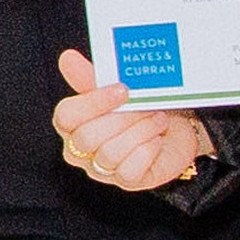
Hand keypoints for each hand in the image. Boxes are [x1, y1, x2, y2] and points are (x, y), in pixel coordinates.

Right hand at [52, 50, 216, 192]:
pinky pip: (129, 171)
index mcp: (73, 125)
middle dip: (121, 118)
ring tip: (156, 118)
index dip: (92, 103)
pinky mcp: (127, 182)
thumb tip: (67, 58)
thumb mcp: (116, 90)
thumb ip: (90, 77)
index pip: (66, 117)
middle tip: (144, 104)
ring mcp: (103, 170)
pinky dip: (147, 152)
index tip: (121, 89)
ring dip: (139, 131)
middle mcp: (81, 151)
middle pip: (87, 138)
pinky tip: (157, 140)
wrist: (174, 129)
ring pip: (110, 154)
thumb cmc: (139, 109)